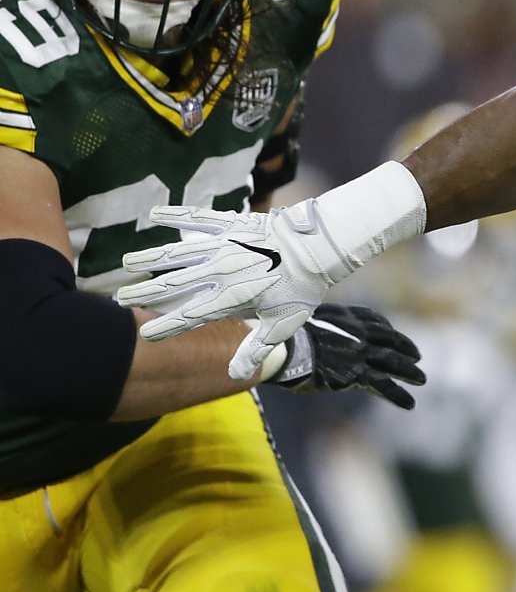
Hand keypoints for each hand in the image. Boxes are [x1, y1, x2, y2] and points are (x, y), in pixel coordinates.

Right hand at [117, 200, 360, 378]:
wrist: (321, 246)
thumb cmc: (303, 288)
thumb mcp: (283, 324)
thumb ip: (255, 348)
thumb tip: (235, 377)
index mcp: (232, 298)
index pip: (191, 317)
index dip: (166, 327)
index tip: (143, 335)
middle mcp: (222, 271)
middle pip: (175, 284)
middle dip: (144, 293)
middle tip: (119, 299)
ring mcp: (225, 245)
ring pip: (179, 252)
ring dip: (151, 258)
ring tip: (127, 262)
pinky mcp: (232, 224)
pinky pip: (199, 217)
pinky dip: (176, 214)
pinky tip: (155, 214)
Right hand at [267, 304, 425, 408]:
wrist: (285, 350)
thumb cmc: (286, 338)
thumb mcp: (306, 321)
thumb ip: (322, 326)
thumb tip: (317, 333)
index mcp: (347, 317)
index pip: (375, 321)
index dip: (388, 330)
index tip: (394, 336)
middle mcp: (359, 333)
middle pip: (390, 341)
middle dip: (406, 349)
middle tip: (417, 358)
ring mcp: (361, 353)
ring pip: (393, 363)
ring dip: (409, 372)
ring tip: (422, 380)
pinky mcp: (357, 374)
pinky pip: (384, 386)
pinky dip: (399, 395)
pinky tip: (410, 404)